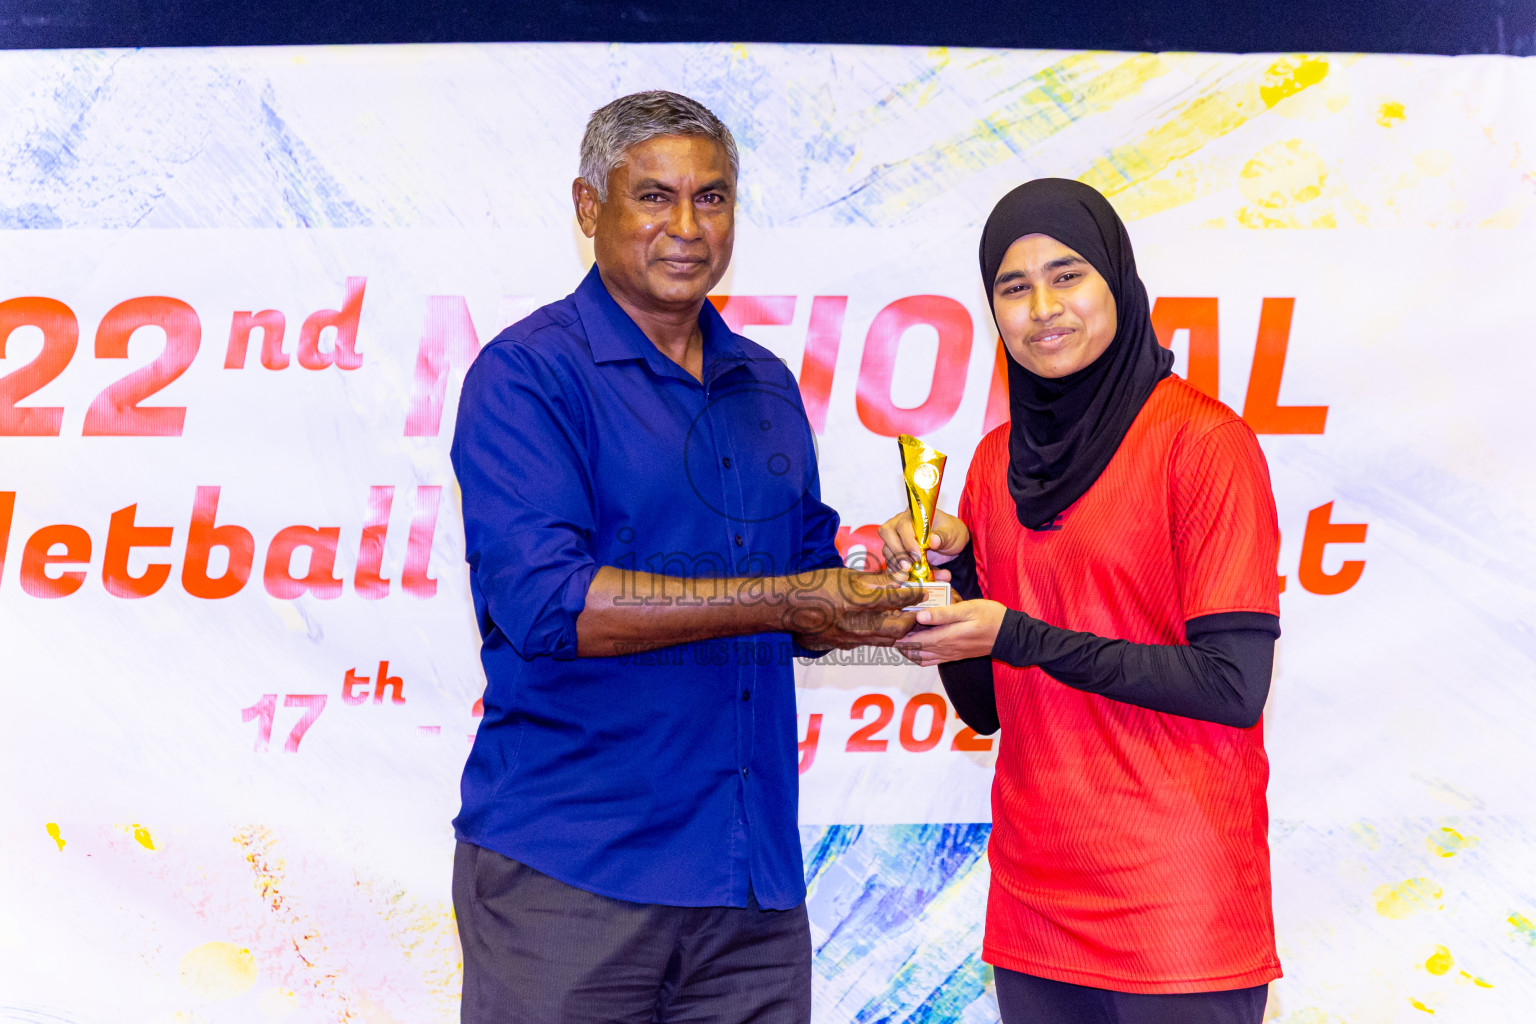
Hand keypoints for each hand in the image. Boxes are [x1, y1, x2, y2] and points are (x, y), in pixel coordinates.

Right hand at [786, 568, 920, 649]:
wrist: (785, 608)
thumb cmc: (814, 585)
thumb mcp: (846, 575)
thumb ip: (876, 579)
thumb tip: (901, 577)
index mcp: (856, 600)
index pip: (896, 598)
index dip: (914, 594)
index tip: (923, 590)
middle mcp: (856, 623)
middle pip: (899, 627)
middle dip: (914, 618)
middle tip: (919, 609)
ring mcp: (851, 638)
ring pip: (888, 639)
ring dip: (901, 630)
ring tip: (907, 618)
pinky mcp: (845, 646)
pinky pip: (872, 644)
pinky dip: (883, 636)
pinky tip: (884, 626)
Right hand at [877, 507, 969, 582]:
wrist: (951, 544)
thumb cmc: (950, 532)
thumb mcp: (952, 533)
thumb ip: (943, 536)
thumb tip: (933, 541)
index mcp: (913, 514)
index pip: (903, 525)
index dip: (908, 541)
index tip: (918, 556)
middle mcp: (900, 524)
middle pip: (887, 534)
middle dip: (897, 553)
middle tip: (908, 567)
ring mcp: (896, 539)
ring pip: (887, 550)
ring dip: (896, 564)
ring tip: (909, 575)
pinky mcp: (897, 554)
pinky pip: (891, 563)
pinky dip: (898, 572)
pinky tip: (909, 579)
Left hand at [897, 599, 1006, 666]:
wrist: (1008, 635)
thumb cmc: (990, 617)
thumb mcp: (967, 609)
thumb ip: (943, 614)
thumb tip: (919, 615)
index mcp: (946, 637)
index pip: (914, 641)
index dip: (899, 635)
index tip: (889, 625)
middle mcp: (945, 649)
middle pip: (914, 651)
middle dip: (899, 643)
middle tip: (889, 630)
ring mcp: (949, 655)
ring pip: (921, 658)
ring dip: (908, 650)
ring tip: (898, 636)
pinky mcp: (954, 656)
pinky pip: (931, 661)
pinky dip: (918, 656)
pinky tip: (915, 645)